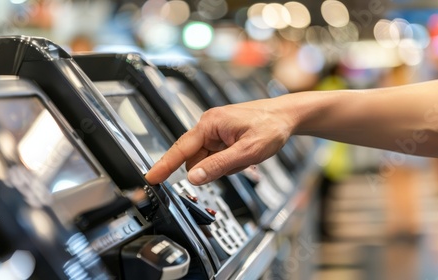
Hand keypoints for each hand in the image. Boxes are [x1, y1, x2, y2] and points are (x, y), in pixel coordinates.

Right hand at [145, 98, 294, 184]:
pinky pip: (217, 157)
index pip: (181, 149)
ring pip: (208, 160)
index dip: (165, 166)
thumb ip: (218, 166)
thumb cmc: (271, 127)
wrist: (286, 117)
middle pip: (196, 159)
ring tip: (245, 156)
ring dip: (224, 166)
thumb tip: (193, 178)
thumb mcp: (247, 151)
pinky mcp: (222, 137)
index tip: (151, 178)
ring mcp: (216, 131)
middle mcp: (209, 125)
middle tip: (239, 162)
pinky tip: (244, 154)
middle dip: (214, 167)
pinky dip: (229, 162)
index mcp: (210, 124)